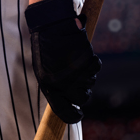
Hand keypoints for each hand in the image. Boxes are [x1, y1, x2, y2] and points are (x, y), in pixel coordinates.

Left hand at [25, 0, 100, 123]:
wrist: (51, 23)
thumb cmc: (45, 45)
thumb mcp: (43, 68)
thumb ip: (54, 86)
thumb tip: (67, 102)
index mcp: (47, 85)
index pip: (63, 111)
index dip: (72, 116)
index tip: (78, 115)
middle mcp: (62, 82)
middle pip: (82, 98)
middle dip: (82, 90)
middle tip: (77, 78)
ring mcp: (76, 72)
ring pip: (90, 82)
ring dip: (87, 74)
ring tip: (76, 61)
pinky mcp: (86, 60)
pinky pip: (95, 68)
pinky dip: (92, 62)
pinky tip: (83, 53)